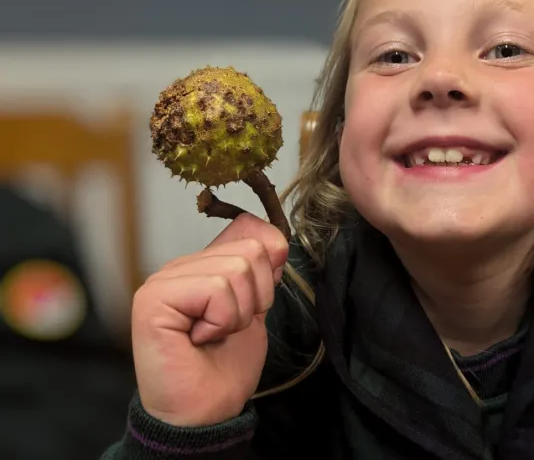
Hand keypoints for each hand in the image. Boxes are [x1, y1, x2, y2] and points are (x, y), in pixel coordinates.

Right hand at [132, 213, 288, 426]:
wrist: (207, 410)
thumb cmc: (225, 366)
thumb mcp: (255, 309)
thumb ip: (262, 272)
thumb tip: (275, 238)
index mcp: (202, 265)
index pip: (248, 228)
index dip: (268, 262)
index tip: (254, 301)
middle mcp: (180, 267)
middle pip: (250, 250)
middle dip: (255, 297)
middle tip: (228, 326)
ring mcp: (163, 279)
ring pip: (236, 269)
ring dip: (237, 313)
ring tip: (213, 334)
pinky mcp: (153, 298)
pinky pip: (214, 288)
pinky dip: (220, 320)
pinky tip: (199, 338)